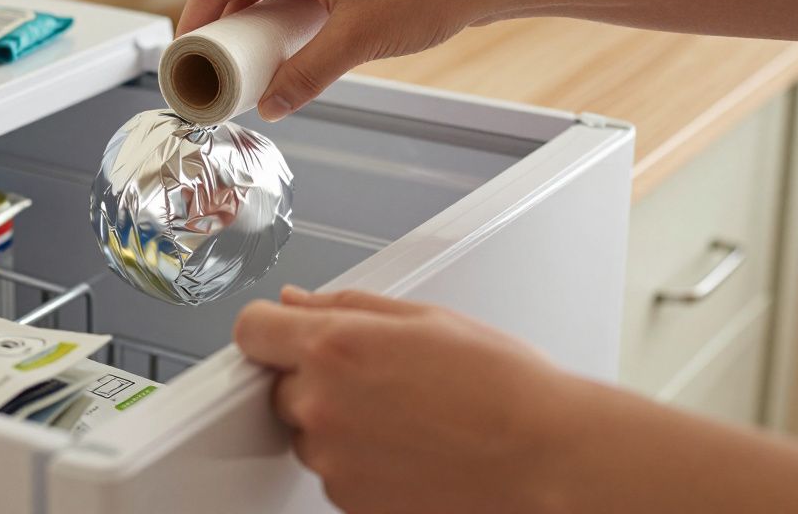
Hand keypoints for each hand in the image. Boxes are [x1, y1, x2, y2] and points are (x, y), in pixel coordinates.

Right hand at [178, 0, 504, 121]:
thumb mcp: (355, 42)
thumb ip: (306, 76)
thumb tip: (272, 105)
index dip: (194, 18)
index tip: (185, 53)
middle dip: (222, 26)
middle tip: (214, 67)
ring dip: (253, 25)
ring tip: (248, 66)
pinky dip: (281, 20)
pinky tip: (288, 50)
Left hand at [234, 286, 577, 513]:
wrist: (546, 460)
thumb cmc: (502, 387)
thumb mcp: (425, 318)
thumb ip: (345, 306)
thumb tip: (297, 303)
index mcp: (333, 347)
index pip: (251, 328)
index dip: (269, 326)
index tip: (282, 329)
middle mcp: (321, 405)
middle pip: (281, 385)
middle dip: (314, 378)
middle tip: (378, 377)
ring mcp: (332, 460)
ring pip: (310, 432)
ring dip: (339, 422)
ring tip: (408, 415)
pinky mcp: (349, 501)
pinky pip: (335, 472)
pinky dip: (360, 461)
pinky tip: (412, 447)